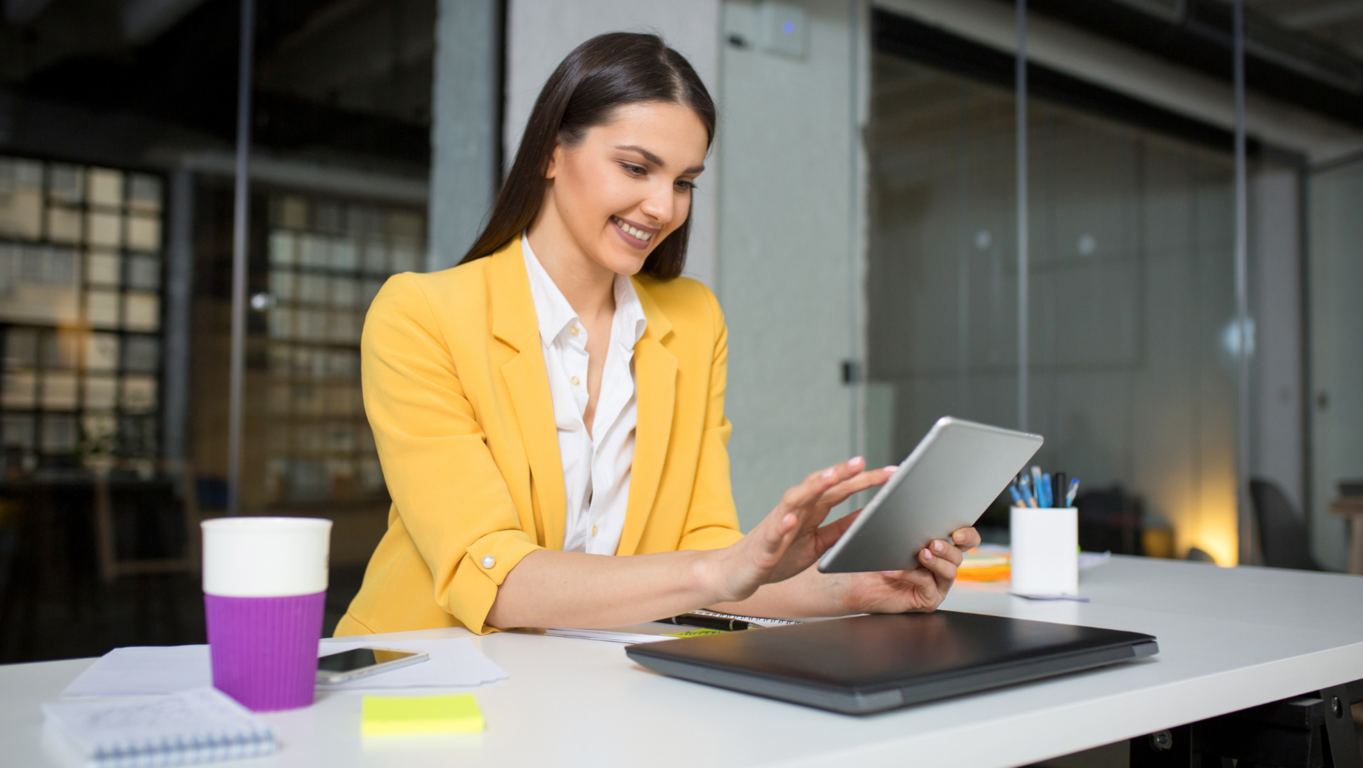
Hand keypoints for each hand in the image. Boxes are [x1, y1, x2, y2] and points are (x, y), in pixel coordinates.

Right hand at [708, 457, 894, 603]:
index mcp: (809, 511)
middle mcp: (794, 511)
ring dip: (812, 487)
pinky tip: (792, 518)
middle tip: (863, 462)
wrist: (736, 573)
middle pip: (819, 486)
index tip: (890, 473)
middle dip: (841, 474)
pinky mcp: (764, 545)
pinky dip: (783, 524)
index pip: (839, 489)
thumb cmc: (776, 556)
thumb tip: (867, 516)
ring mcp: (777, 525)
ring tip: (831, 477)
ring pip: (795, 500)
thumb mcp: (817, 544)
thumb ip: (840, 529)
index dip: (863, 480)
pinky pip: (774, 532)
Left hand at [831, 526, 981, 613]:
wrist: (855, 582)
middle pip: (959, 556)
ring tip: (921, 554)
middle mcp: (940, 566)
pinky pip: (927, 585)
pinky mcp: (927, 599)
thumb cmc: (872, 557)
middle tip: (934, 543)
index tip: (957, 532)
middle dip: (949, 548)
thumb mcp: (888, 532)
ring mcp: (936, 584)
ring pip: (949, 572)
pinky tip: (897, 569)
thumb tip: (903, 502)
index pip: (965, 540)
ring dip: (935, 561)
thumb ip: (900, 519)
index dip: (967, 535)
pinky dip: (912, 575)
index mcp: (938, 547)